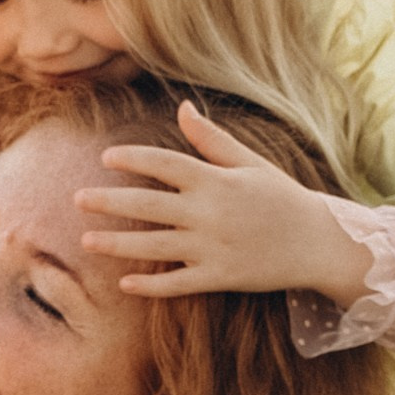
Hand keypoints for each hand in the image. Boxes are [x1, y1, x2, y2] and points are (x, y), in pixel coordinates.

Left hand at [73, 100, 371, 301]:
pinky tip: (124, 284)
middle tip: (76, 199)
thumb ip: (212, 140)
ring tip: (86, 240)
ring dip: (118, 243)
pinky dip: (151, 286)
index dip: (135, 159)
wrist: (319, 242)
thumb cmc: (282, 197)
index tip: (106, 157)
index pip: (166, 164)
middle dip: (110, 201)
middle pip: (149, 205)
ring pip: (155, 246)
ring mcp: (213, 248)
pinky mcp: (219, 277)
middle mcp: (210, 213)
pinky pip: (178, 284)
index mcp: (217, 181)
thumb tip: (183, 108)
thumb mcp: (251, 163)